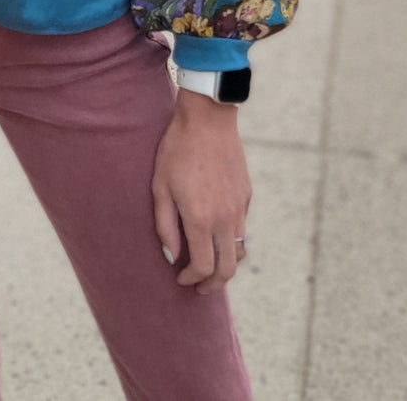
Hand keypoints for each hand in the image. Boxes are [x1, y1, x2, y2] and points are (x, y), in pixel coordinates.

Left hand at [152, 89, 251, 294]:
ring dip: (226, 263)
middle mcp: (225, 218)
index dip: (192, 279)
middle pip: (228, 268)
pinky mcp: (246, 195)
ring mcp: (239, 207)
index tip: (181, 279)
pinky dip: (231, 239)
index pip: (203, 267)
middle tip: (200, 287)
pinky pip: (242, 227)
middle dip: (214, 284)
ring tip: (210, 264)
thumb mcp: (160, 186)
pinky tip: (216, 232)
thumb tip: (171, 256)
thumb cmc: (177, 150)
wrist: (208, 119)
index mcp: (201, 219)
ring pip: (239, 250)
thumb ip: (165, 226)